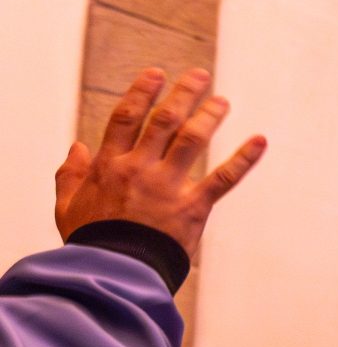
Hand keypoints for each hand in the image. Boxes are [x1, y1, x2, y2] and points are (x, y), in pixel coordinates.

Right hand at [55, 68, 266, 257]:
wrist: (115, 272)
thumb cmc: (91, 242)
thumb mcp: (67, 207)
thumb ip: (69, 175)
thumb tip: (77, 148)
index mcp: (109, 165)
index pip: (126, 117)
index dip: (141, 92)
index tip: (156, 74)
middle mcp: (139, 168)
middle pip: (164, 120)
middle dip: (183, 94)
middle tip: (200, 75)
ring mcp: (168, 185)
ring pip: (192, 140)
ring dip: (210, 116)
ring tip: (222, 101)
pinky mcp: (193, 206)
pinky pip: (223, 178)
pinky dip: (244, 159)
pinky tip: (260, 141)